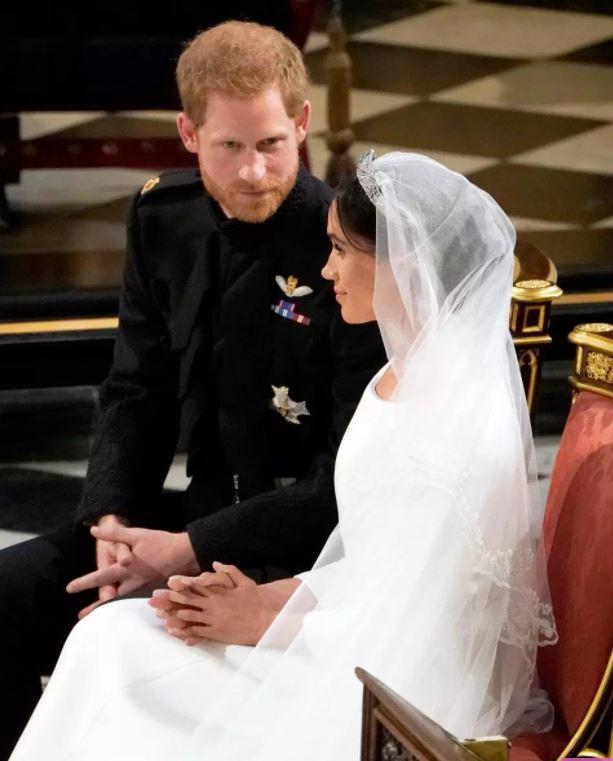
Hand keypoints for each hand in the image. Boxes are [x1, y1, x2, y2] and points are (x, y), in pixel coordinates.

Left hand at [67, 525, 198, 609]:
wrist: (186, 552)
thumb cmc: (161, 542)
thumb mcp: (137, 534)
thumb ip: (115, 534)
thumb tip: (94, 531)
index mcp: (127, 569)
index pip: (101, 577)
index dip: (84, 582)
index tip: (69, 588)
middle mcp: (133, 581)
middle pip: (111, 596)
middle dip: (97, 606)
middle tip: (82, 616)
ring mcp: (144, 586)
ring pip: (124, 598)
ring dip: (112, 604)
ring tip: (103, 612)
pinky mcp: (153, 586)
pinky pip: (136, 596)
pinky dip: (127, 600)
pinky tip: (126, 602)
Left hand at [157, 562, 276, 646]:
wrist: (263, 624)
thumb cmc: (255, 602)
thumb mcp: (245, 582)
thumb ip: (229, 571)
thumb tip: (215, 563)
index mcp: (218, 592)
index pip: (196, 587)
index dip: (181, 584)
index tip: (169, 582)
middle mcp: (212, 605)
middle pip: (187, 601)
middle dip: (170, 599)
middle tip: (155, 599)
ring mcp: (212, 620)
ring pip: (188, 617)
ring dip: (172, 614)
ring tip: (159, 613)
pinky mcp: (214, 632)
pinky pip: (195, 631)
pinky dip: (183, 631)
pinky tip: (173, 630)